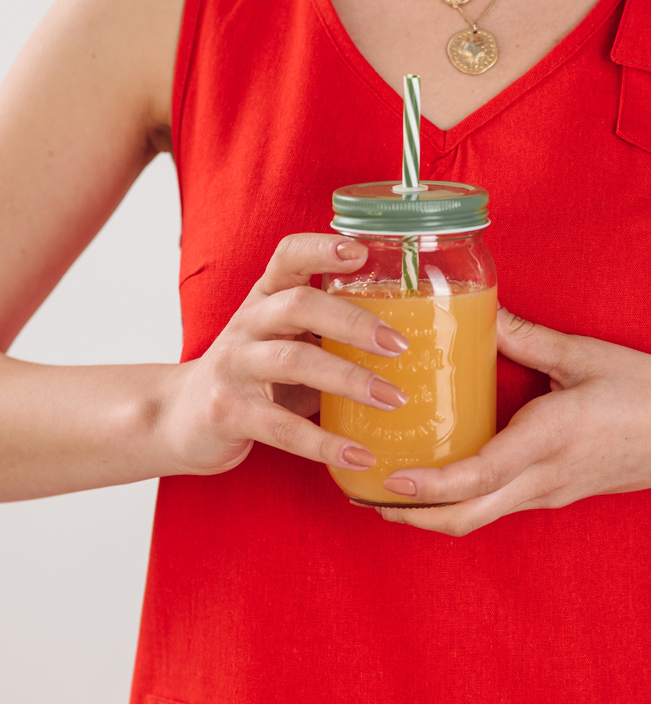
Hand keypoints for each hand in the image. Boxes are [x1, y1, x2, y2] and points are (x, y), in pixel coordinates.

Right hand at [158, 234, 410, 477]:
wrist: (182, 415)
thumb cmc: (256, 372)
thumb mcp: (286, 337)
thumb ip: (329, 328)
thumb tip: (415, 333)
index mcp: (266, 296)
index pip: (289, 255)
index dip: (323, 248)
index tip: (363, 251)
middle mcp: (249, 322)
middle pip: (299, 304)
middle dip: (354, 321)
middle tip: (400, 343)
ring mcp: (235, 365)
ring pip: (294, 361)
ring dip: (350, 380)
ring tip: (394, 399)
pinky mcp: (229, 412)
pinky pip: (281, 428)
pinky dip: (324, 442)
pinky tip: (360, 454)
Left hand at [374, 309, 650, 535]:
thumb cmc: (649, 390)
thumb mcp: (584, 355)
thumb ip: (526, 338)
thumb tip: (479, 311)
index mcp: (550, 441)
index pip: (478, 476)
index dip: (428, 485)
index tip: (388, 478)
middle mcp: (546, 479)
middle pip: (467, 517)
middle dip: (412, 514)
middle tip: (367, 495)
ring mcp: (553, 493)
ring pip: (482, 518)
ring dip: (434, 512)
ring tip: (392, 490)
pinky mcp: (561, 493)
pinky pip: (503, 505)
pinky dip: (466, 500)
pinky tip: (448, 473)